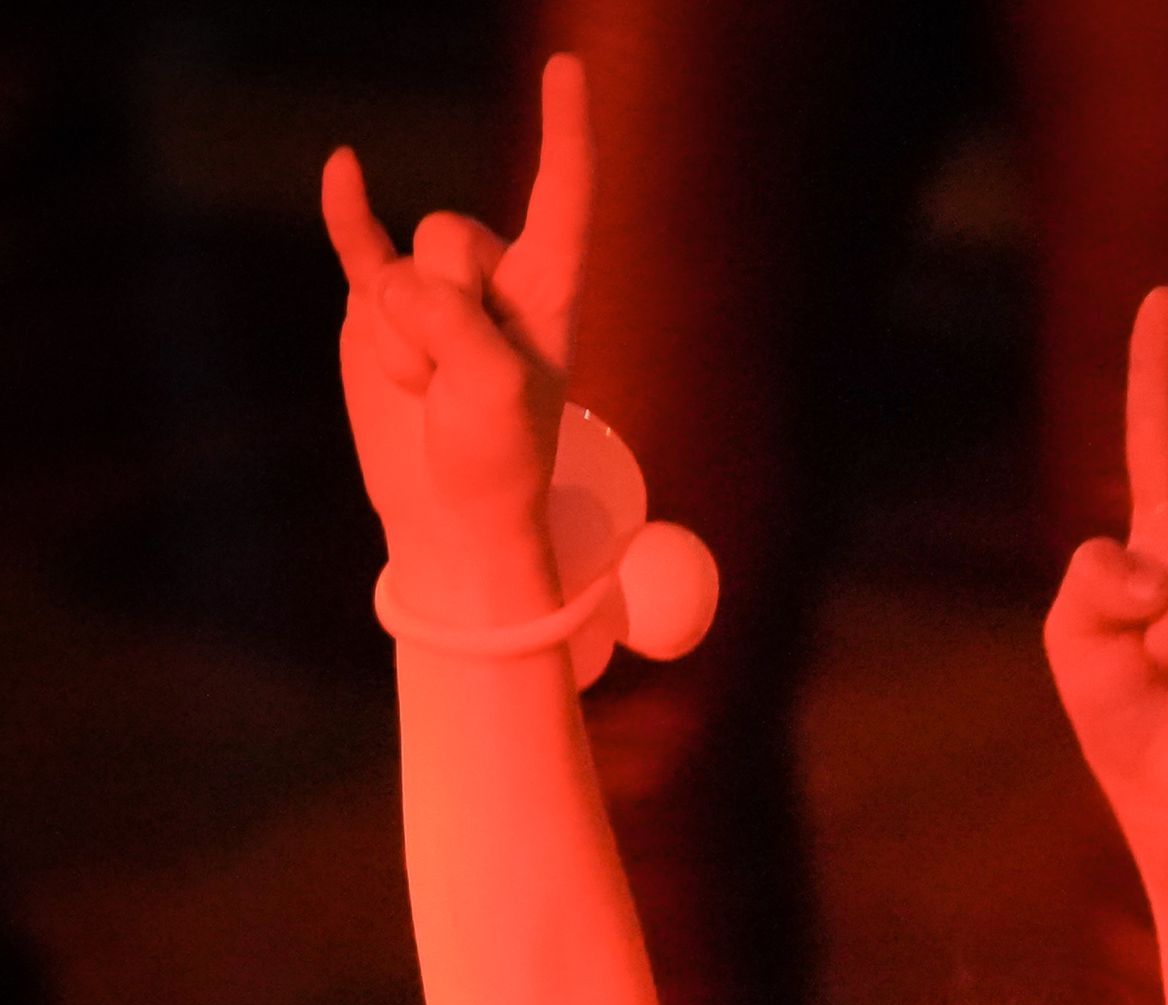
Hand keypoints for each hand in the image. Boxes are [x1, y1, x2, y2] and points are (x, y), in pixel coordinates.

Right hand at [320, 55, 590, 585]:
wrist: (449, 518)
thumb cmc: (496, 462)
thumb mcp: (494, 392)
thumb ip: (453, 321)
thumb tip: (392, 286)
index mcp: (547, 293)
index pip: (561, 197)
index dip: (566, 133)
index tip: (566, 68)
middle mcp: (491, 279)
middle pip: (451, 235)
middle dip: (443, 307)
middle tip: (456, 383)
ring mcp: (431, 290)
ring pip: (402, 265)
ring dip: (405, 335)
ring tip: (427, 390)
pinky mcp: (380, 308)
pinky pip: (358, 242)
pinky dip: (347, 211)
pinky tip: (344, 168)